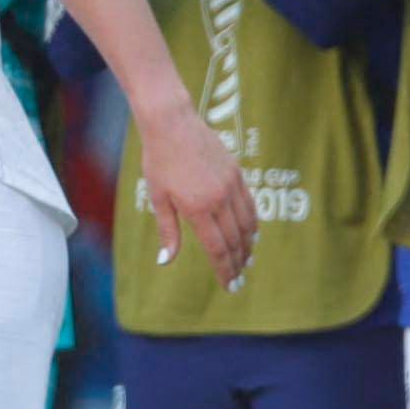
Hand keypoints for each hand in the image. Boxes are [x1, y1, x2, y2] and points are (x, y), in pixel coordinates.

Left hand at [130, 95, 259, 284]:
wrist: (172, 123)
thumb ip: (168, 230)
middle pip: (234, 240)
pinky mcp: (237, 173)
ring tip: (246, 260)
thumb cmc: (158, 160)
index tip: (230, 286)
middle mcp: (219, 198)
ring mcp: (231, 185)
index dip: (225, 270)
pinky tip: (251, 234)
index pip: (217, 248)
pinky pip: (250, 204)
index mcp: (197, 208)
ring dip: (248, 245)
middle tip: (239, 280)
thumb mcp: (157, 197)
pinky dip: (252, 223)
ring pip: (247, 224)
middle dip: (237, 263)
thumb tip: (166, 261)